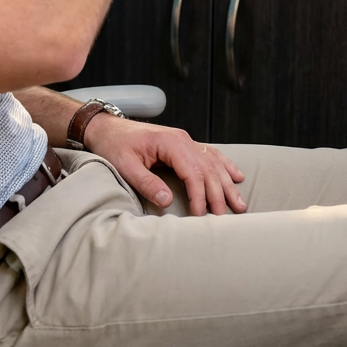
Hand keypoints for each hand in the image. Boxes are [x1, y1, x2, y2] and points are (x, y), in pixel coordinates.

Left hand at [83, 111, 246, 215]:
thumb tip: (167, 201)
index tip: (201, 216)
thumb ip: (146, 182)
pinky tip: (236, 176)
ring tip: (239, 204)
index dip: (199, 196)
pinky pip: (210, 154)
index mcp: (170, 143)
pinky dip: (225, 165)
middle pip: (207, 169)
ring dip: (227, 183)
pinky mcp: (183, 143)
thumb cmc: (114, 144)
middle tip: (224, 219)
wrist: (106, 127)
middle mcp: (182, 139)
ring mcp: (184, 140)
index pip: (193, 172)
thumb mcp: (125, 165)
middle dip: (218, 194)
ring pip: (213, 163)